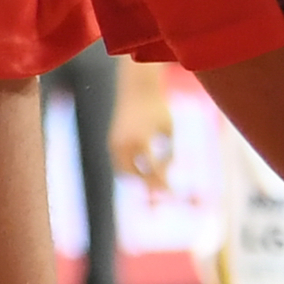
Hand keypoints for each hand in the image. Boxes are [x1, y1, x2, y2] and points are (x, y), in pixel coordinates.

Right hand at [106, 62, 176, 192]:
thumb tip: (166, 176)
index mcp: (142, 138)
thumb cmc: (158, 109)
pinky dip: (131, 170)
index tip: (172, 193)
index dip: (163, 183)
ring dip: (138, 178)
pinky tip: (144, 169)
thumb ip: (169, 153)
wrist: (137, 89)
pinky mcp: (111, 142)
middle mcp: (125, 142)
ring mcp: (115, 142)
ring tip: (153, 178)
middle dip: (149, 185)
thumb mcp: (169, 129)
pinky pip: (119, 164)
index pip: (152, 169)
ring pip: (125, 173)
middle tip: (162, 192)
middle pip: (136, 174)